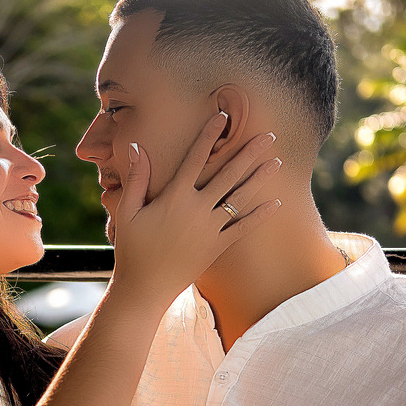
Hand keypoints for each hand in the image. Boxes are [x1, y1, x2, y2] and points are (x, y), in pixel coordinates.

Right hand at [110, 113, 280, 304]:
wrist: (145, 287)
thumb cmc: (132, 248)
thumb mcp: (128, 211)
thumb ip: (137, 179)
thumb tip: (137, 147)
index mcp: (174, 197)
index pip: (195, 158)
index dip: (209, 136)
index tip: (222, 117)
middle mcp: (196, 209)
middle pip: (228, 174)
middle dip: (249, 153)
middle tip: (268, 135)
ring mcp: (210, 229)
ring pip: (240, 198)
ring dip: (260, 178)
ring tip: (276, 161)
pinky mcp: (217, 247)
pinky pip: (242, 228)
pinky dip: (259, 216)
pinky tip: (275, 203)